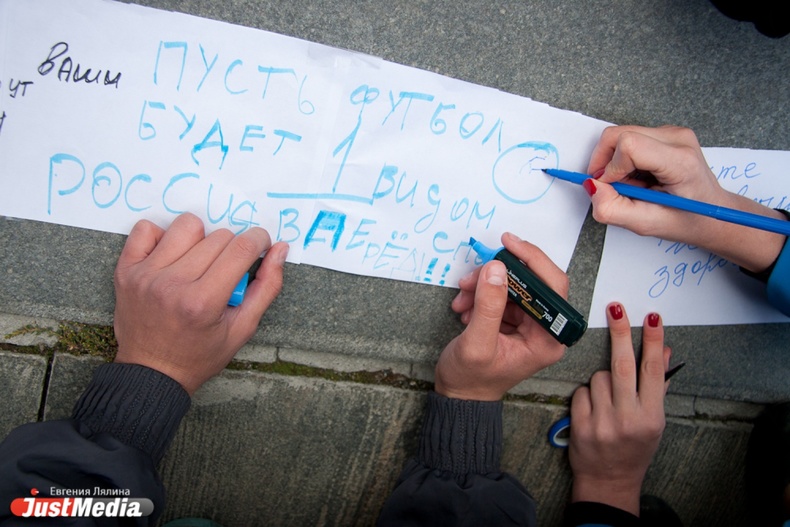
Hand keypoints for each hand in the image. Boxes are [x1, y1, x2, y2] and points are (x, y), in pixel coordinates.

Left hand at [113, 213, 288, 394]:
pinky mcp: (126, 270)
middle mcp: (172, 284)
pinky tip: (170, 257)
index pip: (241, 248)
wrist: (151, 372)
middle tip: (226, 271)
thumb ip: (267, 287)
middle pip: (219, 237)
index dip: (259, 240)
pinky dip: (162, 236)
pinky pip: (146, 229)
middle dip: (232, 248)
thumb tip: (280, 249)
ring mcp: (146, 275)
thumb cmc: (199, 354)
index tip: (261, 245)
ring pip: (186, 226)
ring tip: (198, 262)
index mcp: (204, 301)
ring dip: (200, 238)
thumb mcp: (243, 328)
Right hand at [434, 232, 567, 400]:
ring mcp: (529, 325)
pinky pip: (502, 295)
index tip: (508, 244)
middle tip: (472, 277)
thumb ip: (488, 306)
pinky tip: (465, 305)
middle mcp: (545, 330)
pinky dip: (481, 294)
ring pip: (513, 286)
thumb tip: (496, 269)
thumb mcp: (476, 344)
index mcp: (548, 339)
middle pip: (532, 283)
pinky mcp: (515, 322)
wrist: (461, 397)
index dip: (533, 260)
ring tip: (463, 297)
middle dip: (499, 275)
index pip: (553, 288)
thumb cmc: (471, 380)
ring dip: (485, 286)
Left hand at [568, 302, 670, 515]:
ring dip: (602, 379)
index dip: (653, 341)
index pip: (652, 371)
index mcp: (651, 417)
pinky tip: (593, 409)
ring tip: (609, 399)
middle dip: (620, 333)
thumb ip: (658, 386)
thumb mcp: (654, 420)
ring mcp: (602, 422)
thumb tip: (664, 351)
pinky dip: (587, 395)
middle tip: (616, 308)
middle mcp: (628, 418)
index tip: (653, 317)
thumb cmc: (635, 448)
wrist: (609, 481)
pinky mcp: (580, 424)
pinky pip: (581, 392)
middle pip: (622, 366)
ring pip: (598, 377)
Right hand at [584, 125, 786, 271]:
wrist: (712, 215)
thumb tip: (591, 186)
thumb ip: (613, 208)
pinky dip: (623, 159)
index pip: (628, 145)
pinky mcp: (664, 133)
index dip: (610, 168)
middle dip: (605, 163)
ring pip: (619, 136)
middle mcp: (677, 139)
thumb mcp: (645, 224)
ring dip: (614, 162)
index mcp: (679, 161)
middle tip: (616, 187)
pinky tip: (638, 176)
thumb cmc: (685, 220)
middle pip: (617, 135)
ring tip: (632, 183)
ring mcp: (672, 133)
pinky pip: (628, 138)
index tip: (613, 188)